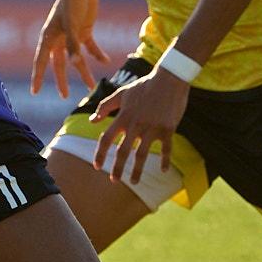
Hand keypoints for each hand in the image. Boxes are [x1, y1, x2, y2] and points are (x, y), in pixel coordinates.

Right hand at [31, 0, 106, 96]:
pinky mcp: (83, 31)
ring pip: (75, 58)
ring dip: (84, 71)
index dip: (38, 76)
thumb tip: (75, 63)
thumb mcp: (73, 25)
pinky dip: (96, 54)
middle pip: (59, 64)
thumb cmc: (72, 2)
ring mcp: (71, 35)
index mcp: (49, 37)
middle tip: (65, 96)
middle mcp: (58, 38)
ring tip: (91, 86)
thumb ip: (73, 45)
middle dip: (62, 80)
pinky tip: (105, 61)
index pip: (41, 61)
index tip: (35, 92)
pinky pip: (89, 47)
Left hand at [91, 64, 191, 185]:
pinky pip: (166, 149)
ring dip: (137, 171)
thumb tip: (91, 121)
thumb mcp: (122, 94)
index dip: (100, 153)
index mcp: (124, 116)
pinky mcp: (168, 128)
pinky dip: (164, 161)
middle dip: (117, 168)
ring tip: (134, 182)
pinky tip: (162, 171)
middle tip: (113, 181)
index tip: (96, 166)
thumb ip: (105, 107)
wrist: (170, 79)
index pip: (107, 138)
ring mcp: (153, 127)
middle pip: (123, 151)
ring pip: (142, 154)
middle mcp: (136, 124)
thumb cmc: (144, 86)